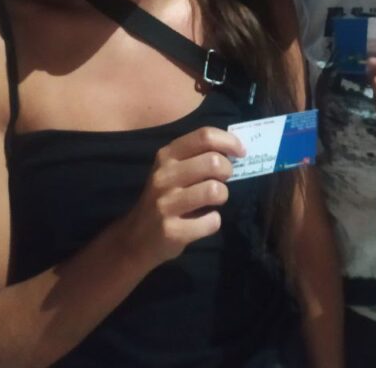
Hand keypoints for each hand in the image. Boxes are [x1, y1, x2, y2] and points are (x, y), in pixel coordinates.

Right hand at [122, 126, 244, 272]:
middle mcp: (164, 176)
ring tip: (213, 201)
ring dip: (222, 196)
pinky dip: (213, 222)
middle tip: (223, 180)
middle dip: (228, 170)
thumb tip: (234, 149)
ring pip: (214, 190)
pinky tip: (203, 222)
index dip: (229, 141)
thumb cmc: (163, 198)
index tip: (240, 152)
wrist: (135, 239)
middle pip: (213, 162)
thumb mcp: (171, 170)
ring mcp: (166, 204)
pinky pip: (211, 222)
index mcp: (167, 155)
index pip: (204, 136)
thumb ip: (197, 156)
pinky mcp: (171, 231)